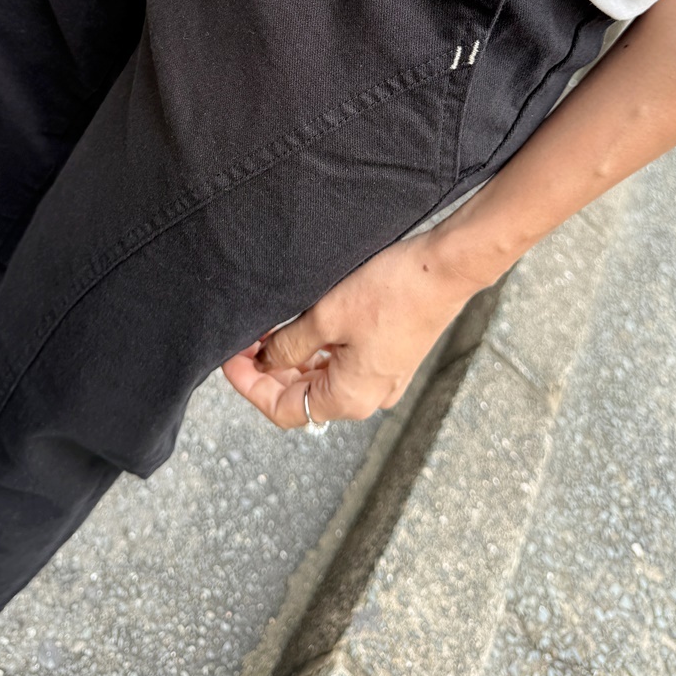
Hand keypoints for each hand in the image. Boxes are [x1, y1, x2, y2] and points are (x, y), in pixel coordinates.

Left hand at [221, 230, 490, 430]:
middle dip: (269, 368)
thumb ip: (289, 345)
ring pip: (322, 377)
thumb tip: (267, 361)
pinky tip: (303, 322)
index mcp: (350, 398)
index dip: (250, 385)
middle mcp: (368, 396)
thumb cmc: (394, 291)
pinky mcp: (390, 355)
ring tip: (270, 325)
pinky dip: (318, 347)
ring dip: (293, 355)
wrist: (446, 266)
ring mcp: (381, 377)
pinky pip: (343, 361)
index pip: (283, 409)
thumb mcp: (326, 317)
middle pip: (303, 395)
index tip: (229, 356)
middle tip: (245, 336)